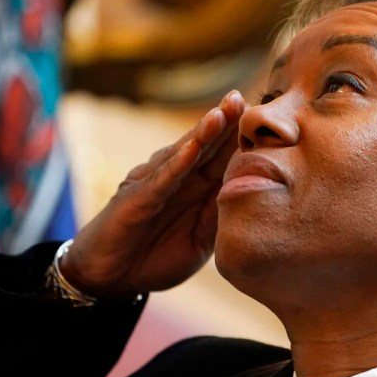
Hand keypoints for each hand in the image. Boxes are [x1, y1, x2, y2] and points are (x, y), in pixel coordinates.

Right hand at [60, 90, 245, 298]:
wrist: (110, 279)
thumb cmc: (156, 256)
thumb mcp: (200, 239)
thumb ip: (221, 215)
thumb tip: (254, 195)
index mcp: (195, 187)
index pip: (222, 156)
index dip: (240, 136)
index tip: (266, 116)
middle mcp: (176, 178)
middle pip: (205, 145)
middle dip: (224, 121)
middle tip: (242, 97)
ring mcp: (155, 184)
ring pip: (183, 154)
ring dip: (203, 133)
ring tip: (222, 111)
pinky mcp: (137, 199)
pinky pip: (160, 180)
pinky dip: (177, 164)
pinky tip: (192, 148)